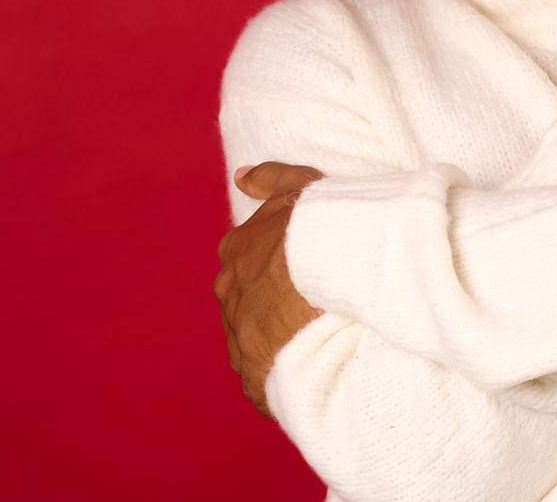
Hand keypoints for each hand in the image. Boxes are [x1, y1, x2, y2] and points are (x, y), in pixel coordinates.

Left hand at [215, 162, 325, 420]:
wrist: (327, 280)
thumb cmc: (317, 229)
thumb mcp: (300, 188)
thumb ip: (270, 178)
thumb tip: (241, 177)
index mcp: (236, 252)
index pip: (250, 261)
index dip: (280, 266)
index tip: (307, 271)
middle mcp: (229, 295)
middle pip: (250, 302)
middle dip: (276, 305)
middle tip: (317, 304)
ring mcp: (241, 338)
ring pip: (258, 342)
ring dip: (283, 342)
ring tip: (322, 338)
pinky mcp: (257, 378)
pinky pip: (269, 380)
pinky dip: (287, 375)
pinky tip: (314, 368)